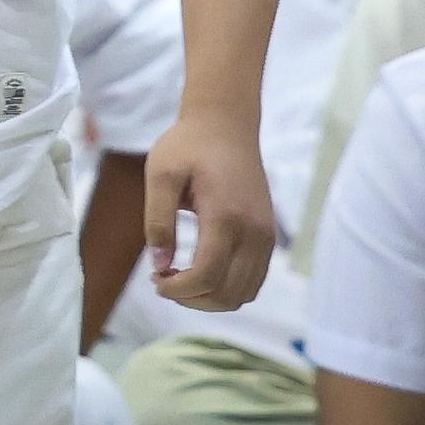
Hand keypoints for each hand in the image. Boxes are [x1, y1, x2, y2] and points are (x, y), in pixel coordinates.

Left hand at [143, 106, 279, 311]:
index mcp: (226, 216)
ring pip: (244, 293)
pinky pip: (253, 280)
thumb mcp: (161, 174)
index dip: (179, 289)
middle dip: (192, 298)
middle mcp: (254, 233)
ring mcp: (266, 237)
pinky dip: (228, 288)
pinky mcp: (268, 236)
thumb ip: (158, 220)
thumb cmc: (188, 145)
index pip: (207, 275)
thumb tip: (159, 265)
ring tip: (180, 279)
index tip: (155, 280)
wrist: (226, 125)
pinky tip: (202, 272)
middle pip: (228, 293)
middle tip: (163, 282)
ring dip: (211, 298)